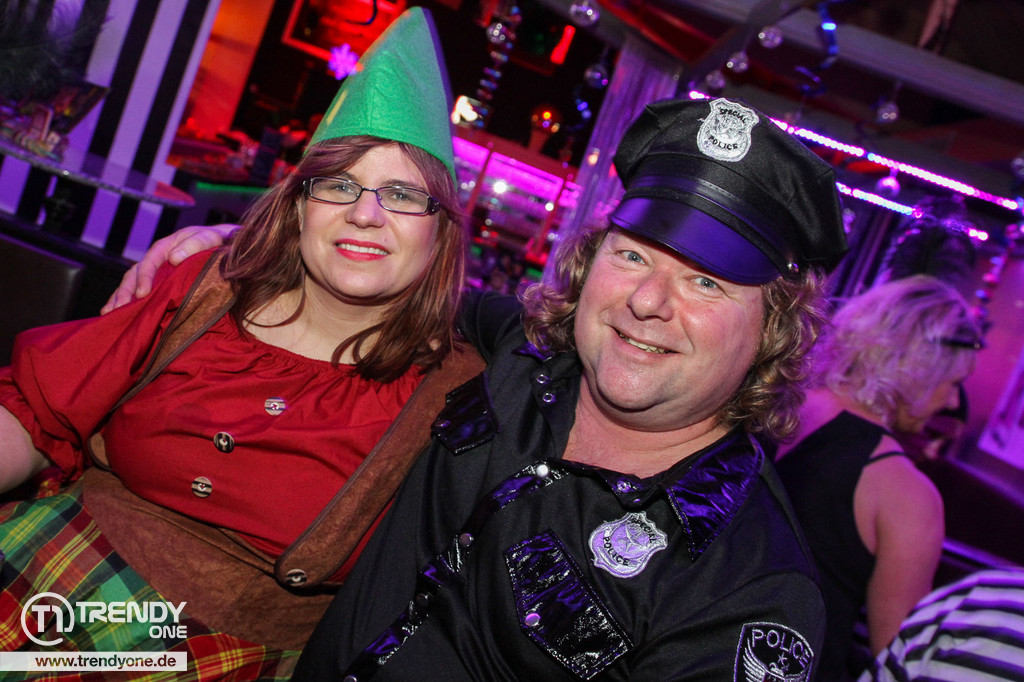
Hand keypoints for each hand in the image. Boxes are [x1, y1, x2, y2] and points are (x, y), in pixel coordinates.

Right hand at [100, 224, 238, 313]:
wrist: (231, 246)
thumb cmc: (222, 242)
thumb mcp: (212, 238)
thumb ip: (196, 244)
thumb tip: (174, 258)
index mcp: (168, 246)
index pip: (150, 261)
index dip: (145, 277)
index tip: (143, 294)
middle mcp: (158, 258)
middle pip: (134, 274)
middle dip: (125, 292)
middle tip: (119, 310)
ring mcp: (158, 272)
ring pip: (132, 284)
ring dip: (120, 298)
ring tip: (110, 315)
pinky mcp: (161, 284)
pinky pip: (140, 292)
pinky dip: (128, 302)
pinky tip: (116, 315)